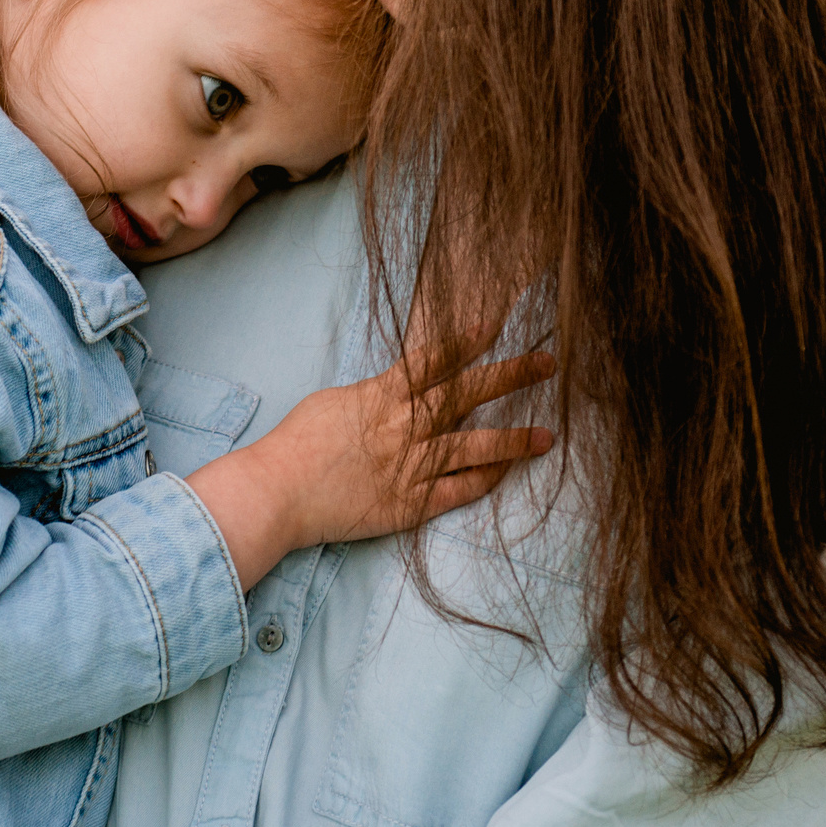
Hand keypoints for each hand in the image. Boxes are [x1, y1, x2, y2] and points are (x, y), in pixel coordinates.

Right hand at [182, 330, 554, 592]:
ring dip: (513, 440)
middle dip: (510, 376)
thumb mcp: (333, 403)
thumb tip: (394, 390)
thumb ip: (372, 395)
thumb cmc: (296, 444)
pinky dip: (483, 482)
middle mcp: (403, 427)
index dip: (467, 338)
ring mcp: (410, 466)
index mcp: (382, 395)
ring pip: (473, 447)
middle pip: (466, 395)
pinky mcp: (409, 504)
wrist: (278, 492)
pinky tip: (505, 473)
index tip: (497, 322)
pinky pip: (457, 492)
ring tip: (546, 436)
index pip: (433, 359)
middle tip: (546, 364)